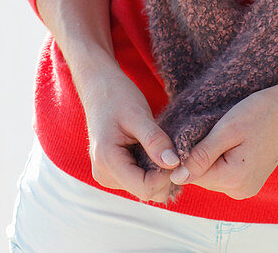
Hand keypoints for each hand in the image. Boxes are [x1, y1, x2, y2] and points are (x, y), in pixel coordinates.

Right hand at [74, 51, 181, 203]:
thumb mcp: (138, 114)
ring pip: (143, 187)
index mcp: (106, 161)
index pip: (145, 188)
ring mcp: (107, 174)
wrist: (99, 86)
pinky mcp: (112, 171)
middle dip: (164, 175)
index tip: (179, 154)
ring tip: (163, 146)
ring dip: (158, 172)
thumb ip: (154, 140)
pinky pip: (138, 179)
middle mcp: (104, 174)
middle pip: (145, 191)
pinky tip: (154, 149)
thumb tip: (174, 164)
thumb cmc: (117, 95)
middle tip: (175, 149)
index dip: (166, 176)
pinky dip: (150, 168)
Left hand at [168, 69, 277, 199]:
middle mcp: (241, 191)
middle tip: (210, 126)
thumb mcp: (228, 129)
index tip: (193, 129)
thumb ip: (201, 155)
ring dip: (210, 154)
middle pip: (202, 176)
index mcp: (234, 180)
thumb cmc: (262, 111)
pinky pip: (226, 171)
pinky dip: (222, 156)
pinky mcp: (251, 179)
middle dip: (199, 154)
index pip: (192, 174)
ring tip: (222, 130)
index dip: (186, 152)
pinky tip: (230, 138)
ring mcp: (248, 187)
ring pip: (213, 174)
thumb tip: (177, 177)